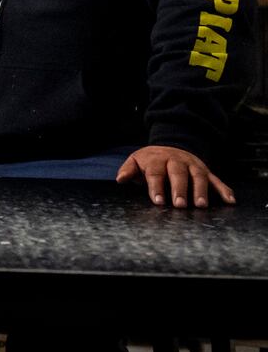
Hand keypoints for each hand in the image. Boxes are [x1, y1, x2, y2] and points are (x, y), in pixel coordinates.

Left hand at [116, 145, 234, 207]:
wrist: (171, 145)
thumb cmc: (151, 160)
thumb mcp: (136, 161)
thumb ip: (128, 170)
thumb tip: (120, 179)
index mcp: (157, 159)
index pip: (156, 173)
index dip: (157, 187)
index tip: (158, 201)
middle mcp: (177, 161)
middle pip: (178, 174)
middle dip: (179, 189)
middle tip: (180, 205)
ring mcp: (193, 165)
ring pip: (199, 176)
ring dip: (201, 190)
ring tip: (201, 205)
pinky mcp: (206, 171)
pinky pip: (217, 180)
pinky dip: (224, 190)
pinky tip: (230, 201)